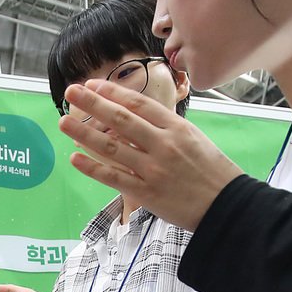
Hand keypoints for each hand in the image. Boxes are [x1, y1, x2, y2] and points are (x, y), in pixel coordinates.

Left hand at [60, 80, 243, 230]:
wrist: (227, 206)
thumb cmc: (212, 171)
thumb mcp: (194, 139)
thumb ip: (166, 128)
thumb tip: (137, 117)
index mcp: (177, 128)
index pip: (138, 104)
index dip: (113, 92)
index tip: (92, 84)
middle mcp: (163, 145)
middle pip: (120, 119)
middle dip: (92, 104)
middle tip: (71, 92)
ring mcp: (153, 169)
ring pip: (112, 147)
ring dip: (84, 133)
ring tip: (64, 122)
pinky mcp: (147, 193)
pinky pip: (114, 177)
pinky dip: (92, 168)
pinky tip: (75, 157)